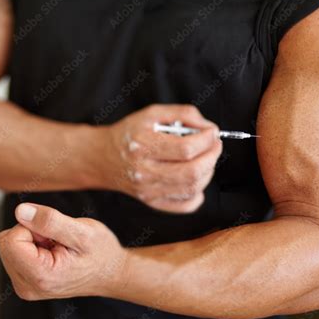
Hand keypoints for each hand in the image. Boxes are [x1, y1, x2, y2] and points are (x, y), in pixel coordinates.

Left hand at [0, 203, 127, 300]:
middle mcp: (27, 286)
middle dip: (32, 233)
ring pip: (10, 246)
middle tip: (58, 240)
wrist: (111, 273)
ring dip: (33, 240)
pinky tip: (54, 253)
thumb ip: (50, 221)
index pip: (11, 239)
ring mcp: (25, 286)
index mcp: (39, 276)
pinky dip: (33, 247)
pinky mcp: (25, 282)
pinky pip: (16, 253)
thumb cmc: (101, 253)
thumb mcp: (83, 231)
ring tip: (58, 247)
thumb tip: (20, 211)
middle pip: (6, 242)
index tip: (55, 234)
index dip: (33, 226)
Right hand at [99, 104, 222, 212]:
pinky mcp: (152, 202)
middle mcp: (144, 171)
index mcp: (142, 145)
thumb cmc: (130, 133)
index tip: (213, 132)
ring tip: (205, 159)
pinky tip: (195, 179)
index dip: (207, 140)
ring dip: (208, 172)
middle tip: (215, 145)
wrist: (104, 157)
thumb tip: (208, 128)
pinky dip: (198, 194)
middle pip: (192, 172)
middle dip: (212, 156)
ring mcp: (148, 190)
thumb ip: (183, 114)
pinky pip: (185, 205)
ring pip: (192, 188)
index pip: (186, 149)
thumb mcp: (152, 113)